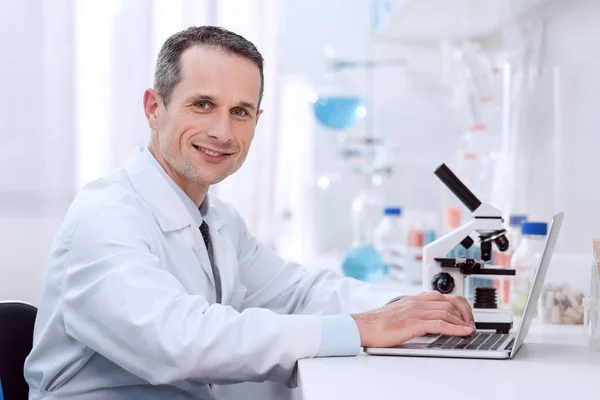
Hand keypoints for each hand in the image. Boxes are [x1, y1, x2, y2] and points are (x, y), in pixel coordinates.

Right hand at [351, 291, 475, 347]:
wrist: (363, 327)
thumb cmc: (378, 323)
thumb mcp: (399, 314)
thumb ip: (413, 313)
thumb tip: (427, 322)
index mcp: (413, 299)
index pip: (442, 296)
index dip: (458, 304)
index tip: (465, 315)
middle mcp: (416, 302)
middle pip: (449, 302)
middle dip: (465, 313)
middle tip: (471, 324)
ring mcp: (415, 311)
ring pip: (447, 311)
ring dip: (462, 321)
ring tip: (469, 329)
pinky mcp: (413, 323)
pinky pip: (440, 323)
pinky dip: (455, 328)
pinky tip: (463, 332)